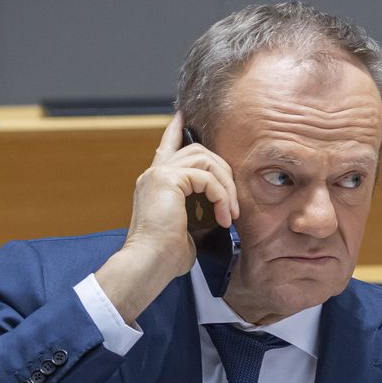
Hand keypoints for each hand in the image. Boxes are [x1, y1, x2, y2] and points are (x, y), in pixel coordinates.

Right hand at [95, 113, 238, 323]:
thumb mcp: (186, 230)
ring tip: (230, 213)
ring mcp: (159, 173)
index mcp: (155, 184)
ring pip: (205, 159)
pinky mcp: (167, 178)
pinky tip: (223, 216)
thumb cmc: (165, 257)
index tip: (183, 118)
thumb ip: (197, 213)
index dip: (176, 131)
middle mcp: (154, 174)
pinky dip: (221, 195)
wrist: (148, 264)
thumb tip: (216, 216)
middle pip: (197, 150)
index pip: (167, 147)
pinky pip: (207, 176)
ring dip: (226, 186)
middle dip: (223, 172)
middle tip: (233, 204)